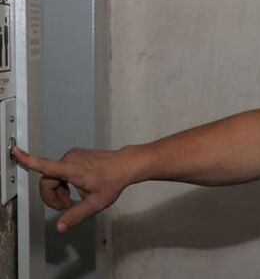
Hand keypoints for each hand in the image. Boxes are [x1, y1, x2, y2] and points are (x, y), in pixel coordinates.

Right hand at [11, 146, 131, 232]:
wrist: (126, 165)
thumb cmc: (113, 180)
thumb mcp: (95, 203)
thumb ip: (76, 215)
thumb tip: (61, 226)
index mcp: (71, 169)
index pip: (44, 165)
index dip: (28, 160)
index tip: (15, 152)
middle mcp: (70, 159)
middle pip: (48, 180)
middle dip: (53, 196)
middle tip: (66, 206)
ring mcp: (73, 155)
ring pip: (55, 176)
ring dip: (60, 189)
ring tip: (74, 198)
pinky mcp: (77, 155)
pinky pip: (63, 170)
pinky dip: (66, 181)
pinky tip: (79, 187)